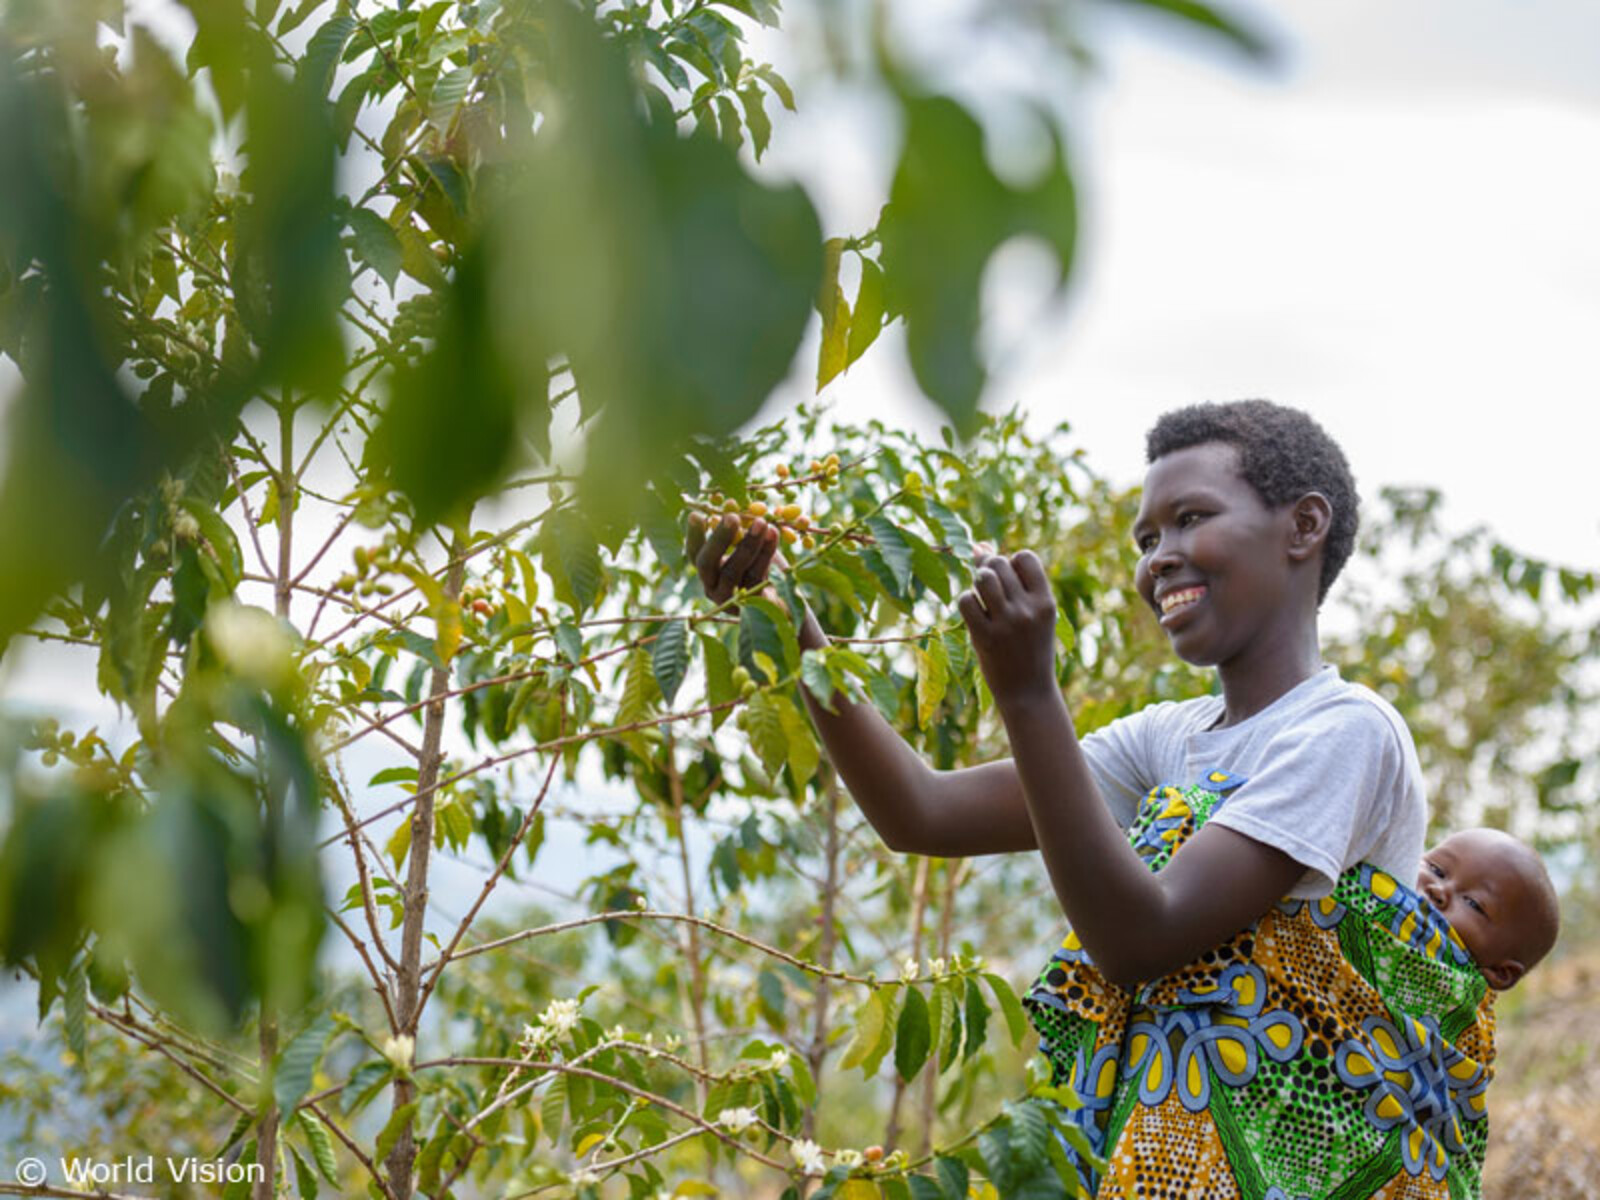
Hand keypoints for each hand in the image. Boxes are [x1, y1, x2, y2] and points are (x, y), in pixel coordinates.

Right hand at [688, 511, 780, 604]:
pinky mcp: (749, 606)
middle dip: (719, 538)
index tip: (696, 514)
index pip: (694, 552)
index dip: (694, 535)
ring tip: (762, 522)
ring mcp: (729, 598)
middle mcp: (712, 585)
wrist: (783, 599)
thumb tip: (731, 503)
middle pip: (707, 563)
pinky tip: (773, 534)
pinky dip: (765, 553)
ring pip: (732, 571)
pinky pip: (755, 577)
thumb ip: (739, 527)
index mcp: (708, 569)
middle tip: (732, 517)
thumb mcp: (748, 543)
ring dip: (748, 544)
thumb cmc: (761, 564)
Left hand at [957, 549, 1058, 704]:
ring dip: (977, 583)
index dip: (1012, 562)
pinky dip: (966, 602)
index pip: (1024, 557)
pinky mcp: (984, 637)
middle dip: (989, 569)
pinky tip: (975, 615)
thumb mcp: (1034, 615)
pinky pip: (966, 600)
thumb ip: (1014, 582)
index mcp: (1046, 602)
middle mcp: (1028, 610)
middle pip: (998, 564)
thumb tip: (979, 545)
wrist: (1028, 692)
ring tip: (983, 599)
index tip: (1010, 581)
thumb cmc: (1030, 648)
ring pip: (982, 577)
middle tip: (992, 591)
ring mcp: (1006, 623)